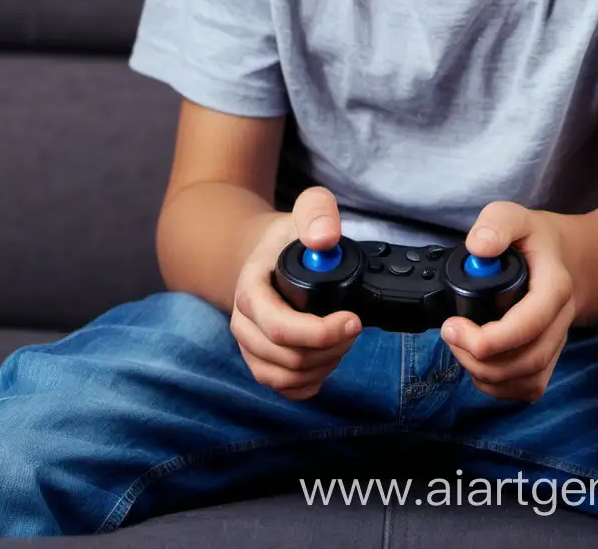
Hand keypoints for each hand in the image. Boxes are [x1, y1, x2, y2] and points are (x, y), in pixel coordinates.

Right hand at [230, 186, 362, 399]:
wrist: (266, 254)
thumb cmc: (288, 236)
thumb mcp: (306, 209)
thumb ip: (317, 212)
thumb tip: (325, 239)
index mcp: (250, 290)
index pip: (280, 327)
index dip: (321, 332)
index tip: (353, 320)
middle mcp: (243, 323)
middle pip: (287, 357)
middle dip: (331, 348)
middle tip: (355, 326)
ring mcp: (249, 346)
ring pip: (286, 377)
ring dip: (324, 366)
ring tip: (344, 340)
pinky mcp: (261, 361)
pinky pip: (284, 388)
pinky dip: (311, 382)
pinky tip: (327, 360)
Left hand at [441, 202, 575, 401]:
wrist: (564, 257)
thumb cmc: (534, 239)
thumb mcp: (513, 216)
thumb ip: (496, 224)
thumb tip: (477, 247)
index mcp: (554, 288)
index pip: (528, 326)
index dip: (488, 338)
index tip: (453, 326)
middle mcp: (560, 321)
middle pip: (527, 360)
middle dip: (480, 359)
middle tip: (450, 334)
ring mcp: (556, 343)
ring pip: (528, 381)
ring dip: (486, 374)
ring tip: (460, 347)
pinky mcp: (547, 359)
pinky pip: (528, 388)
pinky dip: (499, 387)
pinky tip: (478, 364)